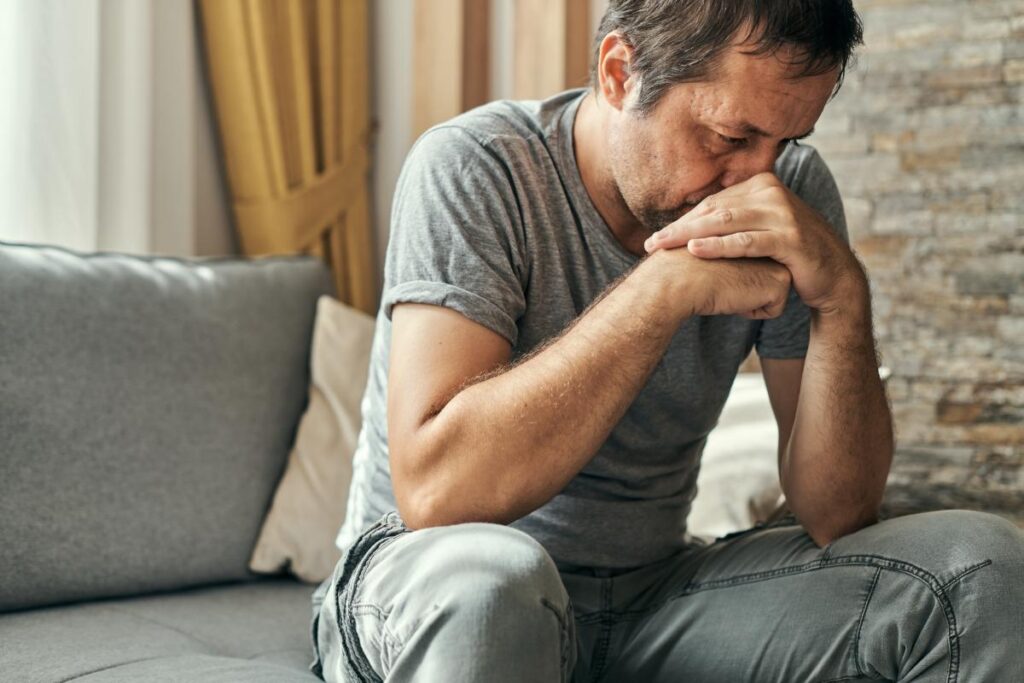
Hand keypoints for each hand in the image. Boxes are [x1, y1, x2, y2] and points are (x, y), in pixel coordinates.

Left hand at [643, 172, 864, 313]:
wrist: (832, 275)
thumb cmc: (788, 255)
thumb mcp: (759, 231)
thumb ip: (733, 221)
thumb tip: (690, 225)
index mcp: (761, 185)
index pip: (713, 202)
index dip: (683, 220)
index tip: (656, 236)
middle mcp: (772, 193)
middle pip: (715, 210)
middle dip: (679, 227)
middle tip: (650, 244)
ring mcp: (783, 213)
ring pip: (726, 222)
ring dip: (691, 235)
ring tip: (663, 246)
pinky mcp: (790, 237)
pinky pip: (747, 241)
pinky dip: (719, 246)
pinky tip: (696, 250)